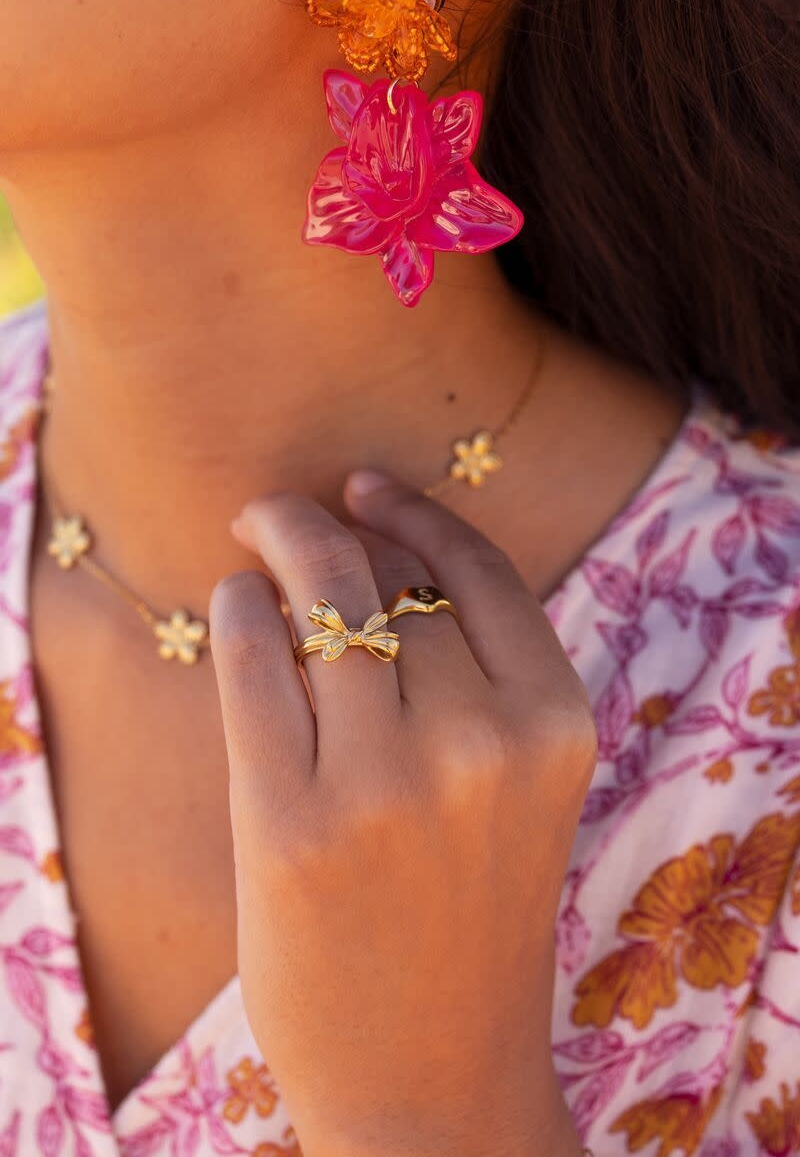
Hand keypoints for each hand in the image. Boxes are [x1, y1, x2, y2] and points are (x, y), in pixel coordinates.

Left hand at [209, 471, 595, 1156]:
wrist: (434, 1074)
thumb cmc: (472, 922)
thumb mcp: (520, 791)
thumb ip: (478, 681)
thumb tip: (375, 550)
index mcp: (556, 724)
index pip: (479, 571)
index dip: (417, 513)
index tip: (367, 485)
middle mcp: (484, 739)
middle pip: (389, 578)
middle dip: (330, 525)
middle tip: (283, 510)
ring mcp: (387, 780)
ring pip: (324, 598)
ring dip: (281, 544)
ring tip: (255, 530)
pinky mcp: (292, 819)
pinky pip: (255, 661)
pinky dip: (239, 612)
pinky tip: (235, 603)